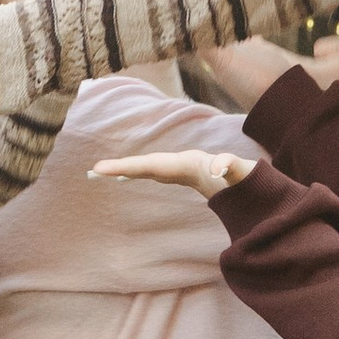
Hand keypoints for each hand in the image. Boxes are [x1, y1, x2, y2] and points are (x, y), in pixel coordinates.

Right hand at [90, 148, 256, 197]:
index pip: (151, 165)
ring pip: (145, 166)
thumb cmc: (241, 176)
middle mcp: (176, 162)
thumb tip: (218, 167)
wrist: (245, 175)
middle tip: (94, 170)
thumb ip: (230, 166)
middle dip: (119, 166)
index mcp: (184, 163)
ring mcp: (175, 166)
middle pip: (144, 164)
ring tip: (99, 172)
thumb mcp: (239, 172)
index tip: (106, 169)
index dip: (128, 167)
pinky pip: (151, 171)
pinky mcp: (177, 173)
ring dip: (124, 169)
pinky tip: (122, 176)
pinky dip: (135, 172)